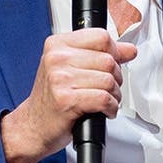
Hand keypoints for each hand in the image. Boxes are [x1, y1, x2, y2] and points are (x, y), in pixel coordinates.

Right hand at [0, 29, 137, 162]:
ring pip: (108, 80)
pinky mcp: (66, 100)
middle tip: (107, 88)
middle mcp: (57, 58)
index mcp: (58, 44)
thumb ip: (101, 54)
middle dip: (116, 78)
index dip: (114, 52)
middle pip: (109, 60)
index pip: (101, 37)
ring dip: (114, 95)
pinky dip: (110, 107)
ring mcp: (60, 79)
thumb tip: (129, 49)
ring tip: (104, 100)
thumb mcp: (72, 68)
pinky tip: (104, 110)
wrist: (33, 126)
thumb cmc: (52, 97)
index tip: (112, 64)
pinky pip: (104, 98)